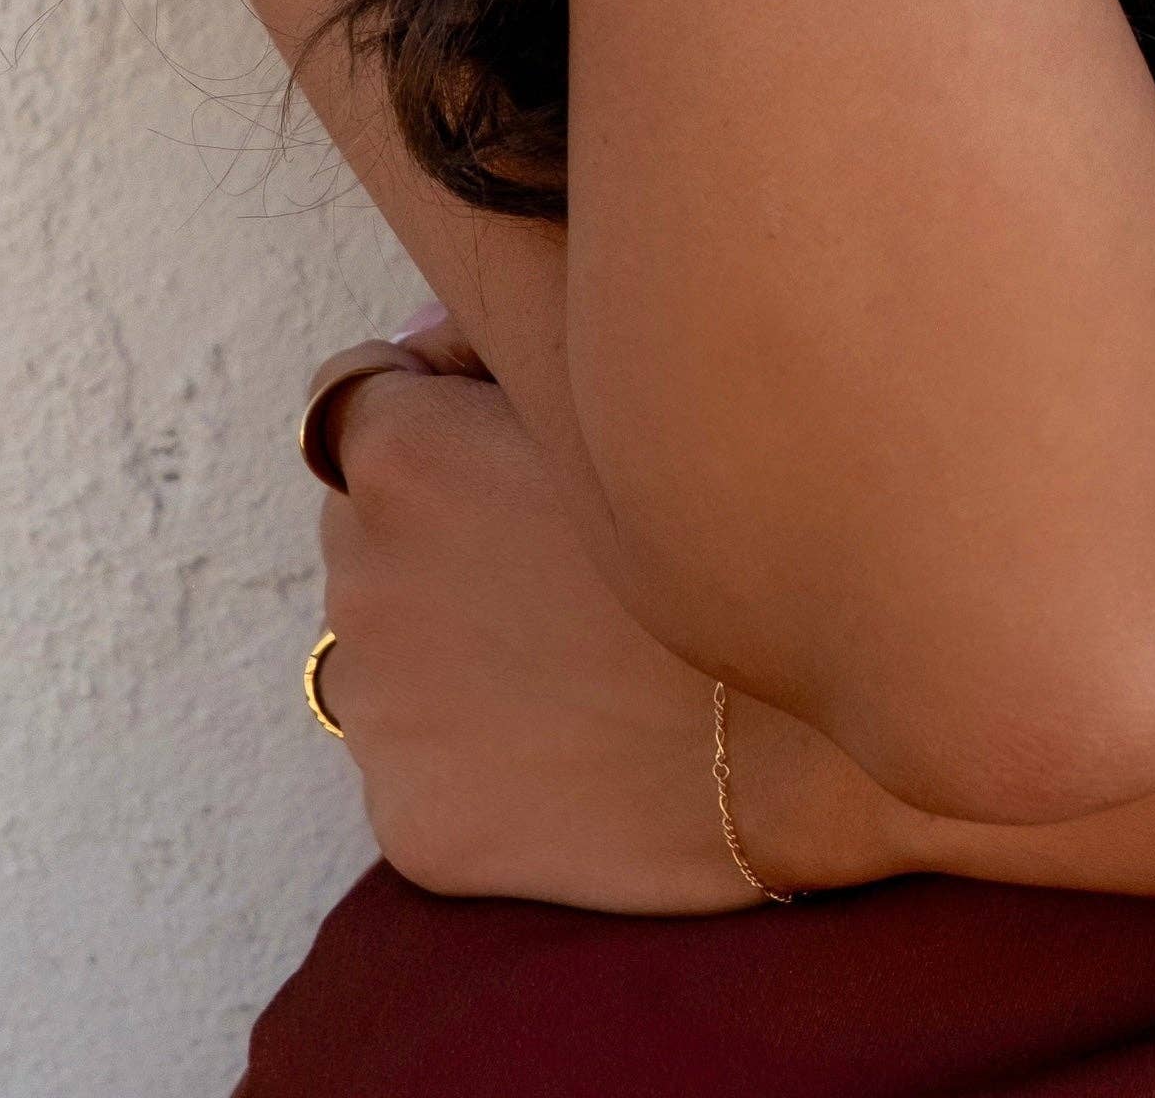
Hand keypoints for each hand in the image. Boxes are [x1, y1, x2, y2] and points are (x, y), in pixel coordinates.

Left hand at [314, 336, 906, 907]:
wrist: (804, 739)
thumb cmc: (729, 530)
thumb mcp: (611, 388)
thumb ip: (498, 334)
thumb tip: (419, 341)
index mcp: (401, 462)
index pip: (351, 397)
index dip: (427, 401)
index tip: (499, 430)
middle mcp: (363, 582)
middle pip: (370, 525)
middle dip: (439, 525)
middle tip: (562, 554)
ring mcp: (381, 714)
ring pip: (389, 649)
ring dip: (451, 640)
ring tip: (577, 651)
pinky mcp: (412, 820)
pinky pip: (426, 763)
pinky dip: (481, 751)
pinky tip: (577, 741)